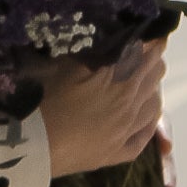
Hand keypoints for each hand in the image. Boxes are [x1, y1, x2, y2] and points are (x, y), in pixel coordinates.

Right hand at [31, 42, 168, 179]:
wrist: (33, 144)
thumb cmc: (47, 97)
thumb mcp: (67, 63)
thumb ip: (95, 51)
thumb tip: (112, 38)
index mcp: (120, 78)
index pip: (146, 53)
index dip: (152, 40)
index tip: (154, 32)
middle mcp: (130, 104)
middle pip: (154, 77)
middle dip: (153, 62)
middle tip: (149, 53)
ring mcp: (125, 132)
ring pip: (153, 107)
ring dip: (153, 90)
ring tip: (149, 82)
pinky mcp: (115, 155)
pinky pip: (143, 139)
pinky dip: (149, 126)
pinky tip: (148, 119)